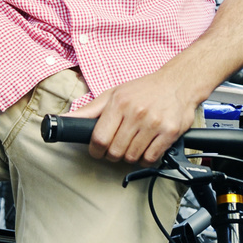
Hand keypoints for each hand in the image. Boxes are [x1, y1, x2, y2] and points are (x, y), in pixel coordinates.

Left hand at [75, 70, 199, 164]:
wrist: (178, 83)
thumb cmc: (143, 90)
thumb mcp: (113, 94)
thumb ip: (89, 110)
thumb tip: (64, 119)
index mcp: (119, 103)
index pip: (99, 138)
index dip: (95, 150)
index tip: (98, 151)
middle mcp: (136, 113)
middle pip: (115, 151)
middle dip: (112, 155)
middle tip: (116, 149)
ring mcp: (154, 123)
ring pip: (132, 157)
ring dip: (129, 157)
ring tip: (132, 146)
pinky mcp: (169, 132)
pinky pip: (151, 158)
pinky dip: (145, 159)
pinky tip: (145, 149)